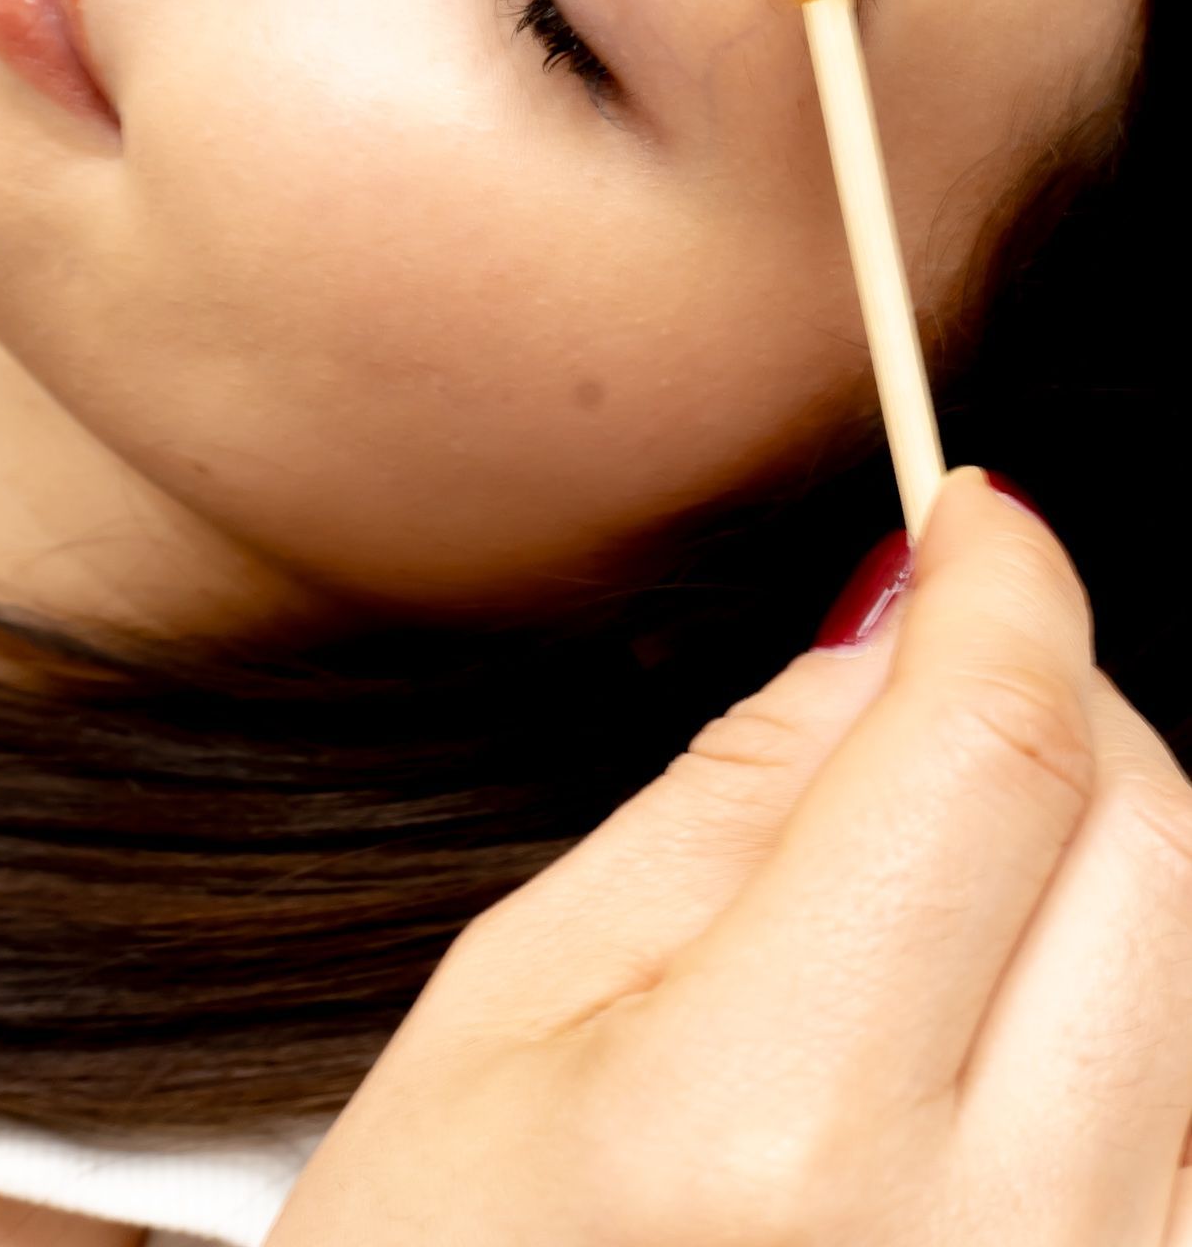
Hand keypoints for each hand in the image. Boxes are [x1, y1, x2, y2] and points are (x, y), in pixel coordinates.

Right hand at [272, 467, 1191, 1244]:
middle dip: (1064, 691)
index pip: (990, 751)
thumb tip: (899, 616)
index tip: (976, 510)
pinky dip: (1129, 978)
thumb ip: (737, 797)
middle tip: (947, 661)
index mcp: (773, 1136)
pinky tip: (998, 993)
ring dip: (1105, 837)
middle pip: (1154, 833)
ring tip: (943, 852)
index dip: (1004, 585)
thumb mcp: (518, 1011)